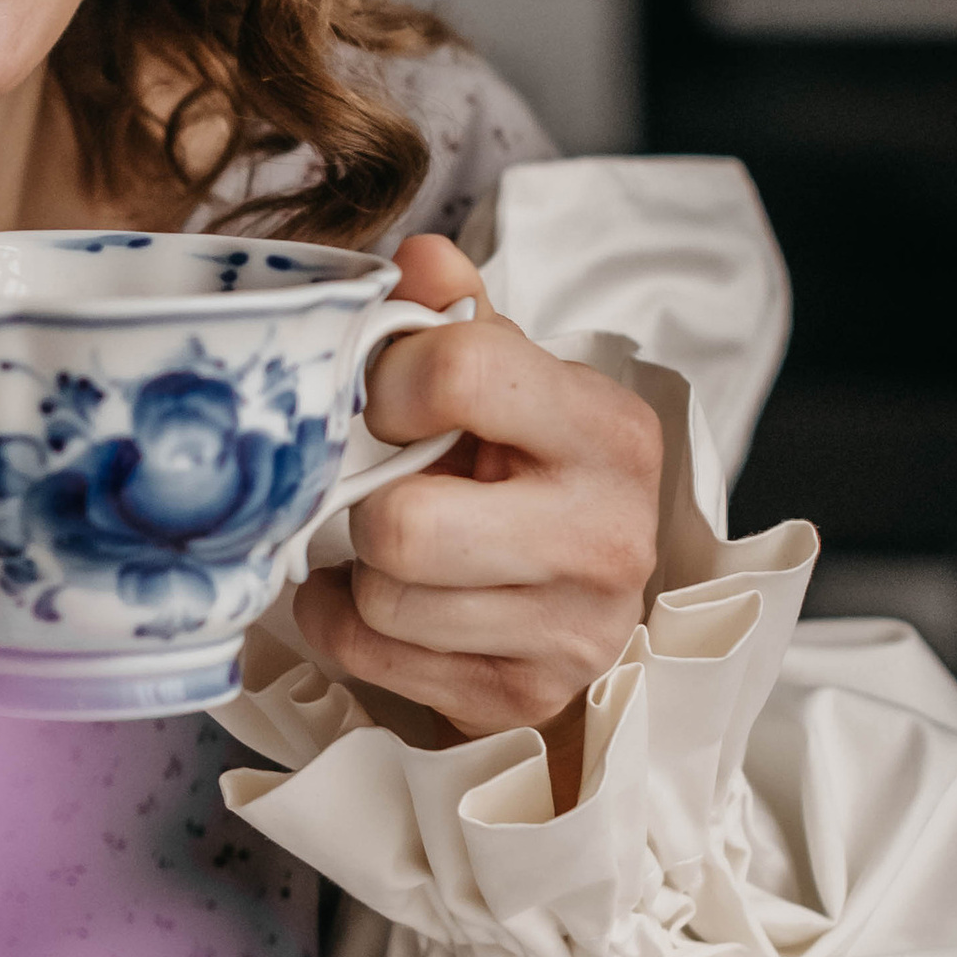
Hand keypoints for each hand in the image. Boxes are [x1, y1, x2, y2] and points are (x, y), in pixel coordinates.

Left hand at [291, 231, 663, 804]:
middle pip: (403, 525)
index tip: (389, 404)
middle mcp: (605, 535)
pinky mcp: (519, 699)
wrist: (580, 617)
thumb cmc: (530, 480)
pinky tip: (381, 601)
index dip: (390, 382)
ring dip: (359, 572)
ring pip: (381, 597)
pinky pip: (369, 654)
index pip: (462, 373)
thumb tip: (420, 257)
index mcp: (609, 430)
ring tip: (392, 552)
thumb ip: (459, 319)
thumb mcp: (513, 387)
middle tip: (388, 493)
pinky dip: (346, 623)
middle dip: (370, 506)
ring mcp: (569, 633)